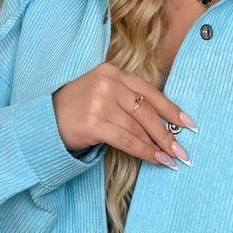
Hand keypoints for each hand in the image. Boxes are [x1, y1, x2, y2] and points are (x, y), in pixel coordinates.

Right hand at [52, 62, 196, 165]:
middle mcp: (108, 84)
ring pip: (139, 128)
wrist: (42, 123)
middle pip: (147, 112)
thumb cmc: (75, 110)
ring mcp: (100, 102)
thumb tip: (161, 122)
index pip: (150, 92)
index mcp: (112, 72)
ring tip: (171, 159)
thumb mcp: (100, 92)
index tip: (190, 124)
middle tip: (183, 150)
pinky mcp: (93, 123)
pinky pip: (127, 140)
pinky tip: (156, 160)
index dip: (172, 110)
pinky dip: (144, 152)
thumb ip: (126, 98)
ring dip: (158, 147)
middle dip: (168, 134)